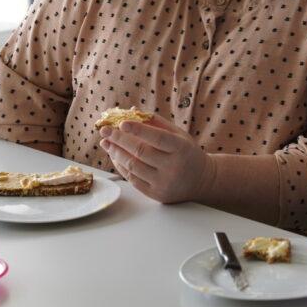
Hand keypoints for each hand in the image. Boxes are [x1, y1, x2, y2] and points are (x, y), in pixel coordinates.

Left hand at [98, 114, 216, 204]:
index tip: (121, 122)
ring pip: (133, 167)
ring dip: (116, 153)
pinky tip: (114, 156)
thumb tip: (131, 112)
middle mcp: (173, 167)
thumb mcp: (179, 135)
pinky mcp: (156, 194)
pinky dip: (120, 166)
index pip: (157, 138)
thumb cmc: (187, 152)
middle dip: (119, 140)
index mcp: (181, 148)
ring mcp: (164, 183)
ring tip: (106, 142)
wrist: (201, 180)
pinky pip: (132, 179)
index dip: (138, 129)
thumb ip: (157, 123)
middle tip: (105, 130)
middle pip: (140, 152)